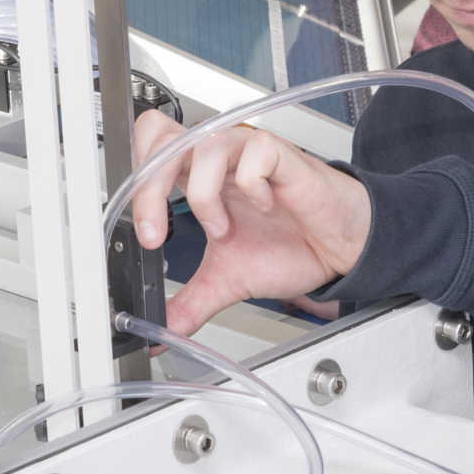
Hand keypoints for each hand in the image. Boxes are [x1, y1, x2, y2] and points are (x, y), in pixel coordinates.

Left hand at [127, 110, 373, 334]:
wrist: (341, 250)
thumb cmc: (292, 247)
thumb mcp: (227, 281)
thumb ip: (190, 302)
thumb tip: (158, 332)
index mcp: (198, 178)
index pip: (150, 144)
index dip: (133, 171)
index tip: (138, 224)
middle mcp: (217, 160)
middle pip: (162, 140)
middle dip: (149, 191)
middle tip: (154, 234)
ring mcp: (247, 153)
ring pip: (203, 148)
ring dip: (204, 199)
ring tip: (223, 231)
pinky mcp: (281, 155)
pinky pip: (252, 155)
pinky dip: (251, 188)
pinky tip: (266, 206)